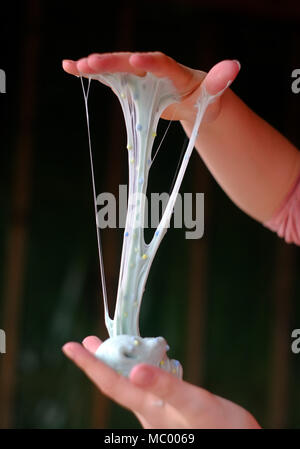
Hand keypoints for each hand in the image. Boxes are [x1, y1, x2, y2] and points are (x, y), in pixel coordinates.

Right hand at [62, 51, 239, 123]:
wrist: (193, 99)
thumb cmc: (203, 98)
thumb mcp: (213, 94)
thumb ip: (220, 81)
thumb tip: (234, 66)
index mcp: (174, 71)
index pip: (161, 63)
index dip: (149, 61)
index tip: (136, 59)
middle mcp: (152, 67)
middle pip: (130, 62)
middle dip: (112, 62)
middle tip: (91, 63)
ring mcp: (139, 74)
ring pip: (115, 68)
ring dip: (95, 67)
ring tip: (75, 66)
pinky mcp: (130, 83)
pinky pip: (109, 77)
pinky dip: (90, 73)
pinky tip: (69, 68)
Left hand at [62, 336, 260, 428]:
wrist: (237, 442)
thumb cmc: (220, 428)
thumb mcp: (194, 404)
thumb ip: (166, 387)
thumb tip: (135, 371)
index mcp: (149, 407)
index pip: (111, 383)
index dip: (89, 364)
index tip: (70, 347)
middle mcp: (148, 409)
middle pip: (115, 382)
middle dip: (99, 361)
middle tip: (86, 340)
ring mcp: (158, 410)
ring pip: (129, 382)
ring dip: (116, 362)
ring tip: (107, 345)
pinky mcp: (169, 409)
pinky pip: (146, 384)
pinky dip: (138, 367)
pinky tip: (142, 362)